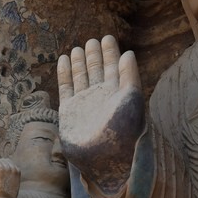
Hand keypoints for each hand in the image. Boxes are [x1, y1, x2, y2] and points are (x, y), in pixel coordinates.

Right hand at [57, 36, 143, 174]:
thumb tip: (128, 53)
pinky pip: (66, 87)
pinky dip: (65, 73)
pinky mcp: (68, 111)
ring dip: (80, 62)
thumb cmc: (123, 131)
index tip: (108, 38)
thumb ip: (130, 76)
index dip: (111, 52)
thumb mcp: (132, 100)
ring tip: (78, 48)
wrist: (103, 159)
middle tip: (93, 40)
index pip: (114, 67)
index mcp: (118, 93)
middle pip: (97, 70)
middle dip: (95, 55)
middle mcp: (101, 96)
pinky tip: (64, 60)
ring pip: (81, 77)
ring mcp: (84, 103)